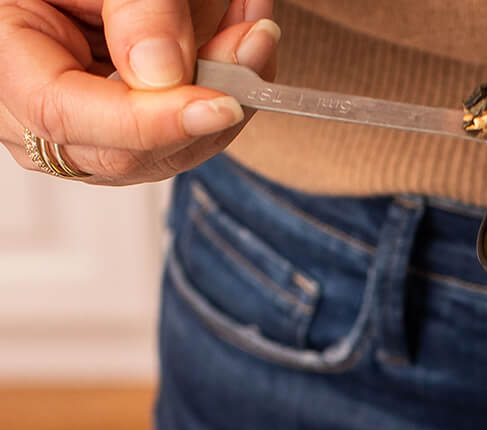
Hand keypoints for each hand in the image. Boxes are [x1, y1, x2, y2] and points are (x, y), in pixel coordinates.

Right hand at [0, 0, 279, 184]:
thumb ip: (129, 8)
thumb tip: (164, 72)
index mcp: (5, 68)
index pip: (67, 117)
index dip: (152, 120)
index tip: (223, 103)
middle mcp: (33, 123)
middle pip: (131, 149)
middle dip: (207, 101)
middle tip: (256, 40)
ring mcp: (80, 139)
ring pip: (167, 152)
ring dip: (226, 96)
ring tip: (255, 31)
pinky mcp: (120, 138)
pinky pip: (178, 138)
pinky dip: (218, 95)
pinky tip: (243, 49)